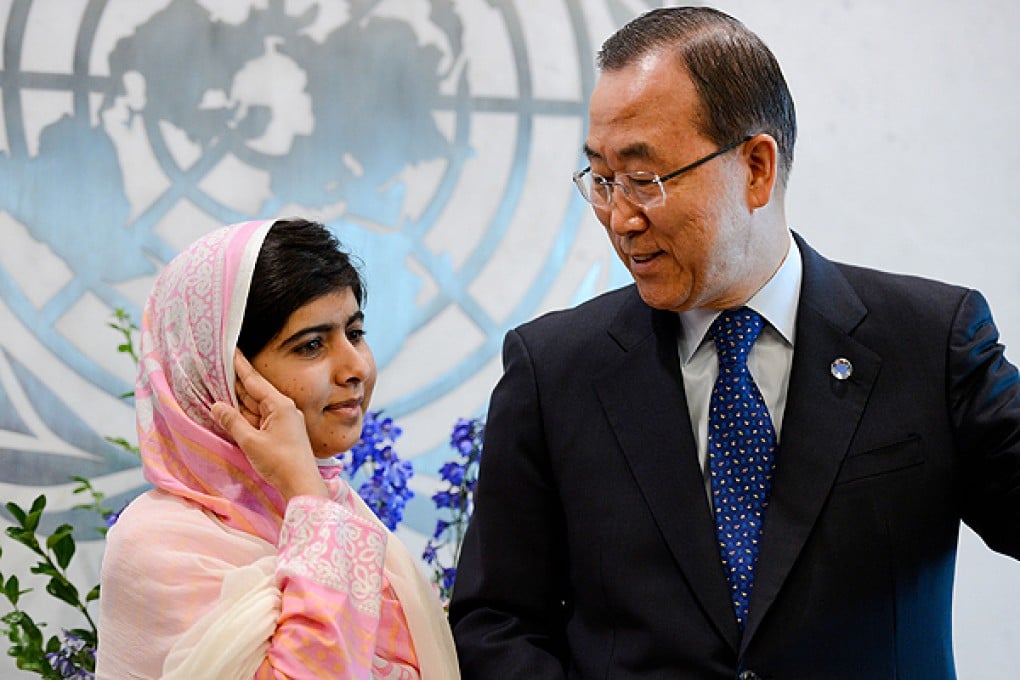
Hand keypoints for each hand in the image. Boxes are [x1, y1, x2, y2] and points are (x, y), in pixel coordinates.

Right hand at [211, 350, 327, 499]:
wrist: (302, 484)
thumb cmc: (279, 462)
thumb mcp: (251, 441)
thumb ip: (232, 421)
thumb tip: (216, 405)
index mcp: (279, 405)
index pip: (254, 380)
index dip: (240, 366)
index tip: (231, 350)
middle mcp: (283, 408)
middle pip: (254, 391)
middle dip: (236, 380)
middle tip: (218, 366)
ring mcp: (283, 420)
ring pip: (256, 405)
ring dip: (239, 398)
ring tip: (219, 384)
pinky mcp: (282, 432)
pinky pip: (260, 417)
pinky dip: (245, 413)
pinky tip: (232, 410)